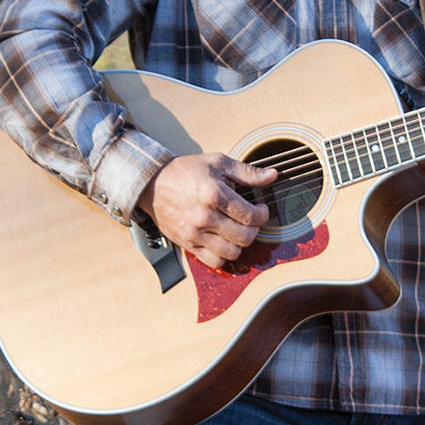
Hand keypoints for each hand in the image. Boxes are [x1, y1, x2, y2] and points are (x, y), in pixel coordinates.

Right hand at [136, 153, 276, 268]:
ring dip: (241, 244)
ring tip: (239, 231)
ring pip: (231, 252)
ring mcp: (194, 233)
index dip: (263, 214)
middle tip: (252, 221)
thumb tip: (272, 176)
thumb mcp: (218, 163)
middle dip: (255, 230)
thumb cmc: (186, 170)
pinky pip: (213, 262)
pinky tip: (226, 242)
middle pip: (244, 237)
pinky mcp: (186, 244)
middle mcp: (204, 217)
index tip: (262, 209)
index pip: (250, 216)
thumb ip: (247, 172)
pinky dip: (224, 256)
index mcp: (214, 194)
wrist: (152, 183)